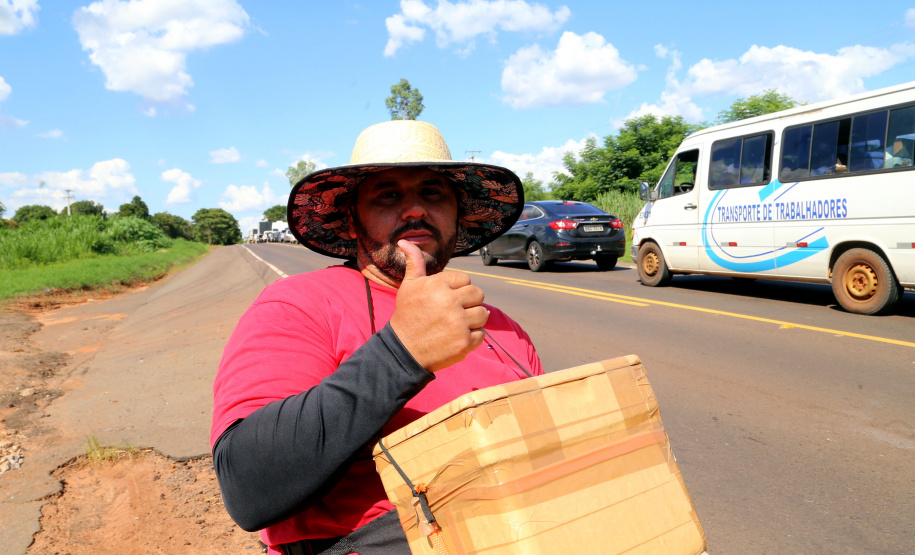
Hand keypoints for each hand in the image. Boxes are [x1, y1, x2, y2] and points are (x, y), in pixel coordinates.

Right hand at [389, 240, 488, 372]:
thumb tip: (403, 240)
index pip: (466, 280)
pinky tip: (456, 337)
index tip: (446, 299)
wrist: (403, 350)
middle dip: (470, 302)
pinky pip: (481, 334)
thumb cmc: (407, 315)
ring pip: (484, 314)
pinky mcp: (464, 342)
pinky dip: (472, 337)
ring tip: (458, 324)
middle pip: (479, 294)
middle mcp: (449, 302)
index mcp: (437, 285)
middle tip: (456, 311)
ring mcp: (459, 323)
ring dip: (474, 319)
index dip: (458, 290)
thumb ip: (414, 263)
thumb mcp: (409, 286)